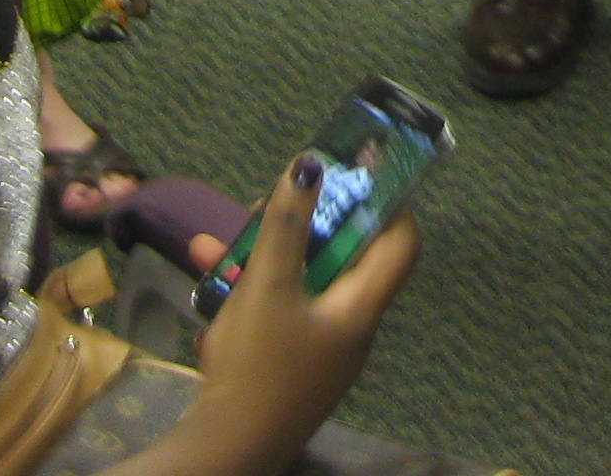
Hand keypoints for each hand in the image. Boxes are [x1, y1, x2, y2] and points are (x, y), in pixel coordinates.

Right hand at [169, 154, 413, 475]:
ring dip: (267, 255)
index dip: (388, 200)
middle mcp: (349, 328)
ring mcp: (317, 351)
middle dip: (309, 224)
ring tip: (226, 237)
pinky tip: (211, 275)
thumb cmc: (259, 366)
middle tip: (276, 201)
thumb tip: (310, 164)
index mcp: (361, 308)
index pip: (400, 243)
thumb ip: (287, 224)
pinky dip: (251, 290)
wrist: (226, 451)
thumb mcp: (268, 286)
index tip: (359, 168)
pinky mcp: (286, 367)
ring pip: (301, 283)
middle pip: (344, 259)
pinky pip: (277, 312)